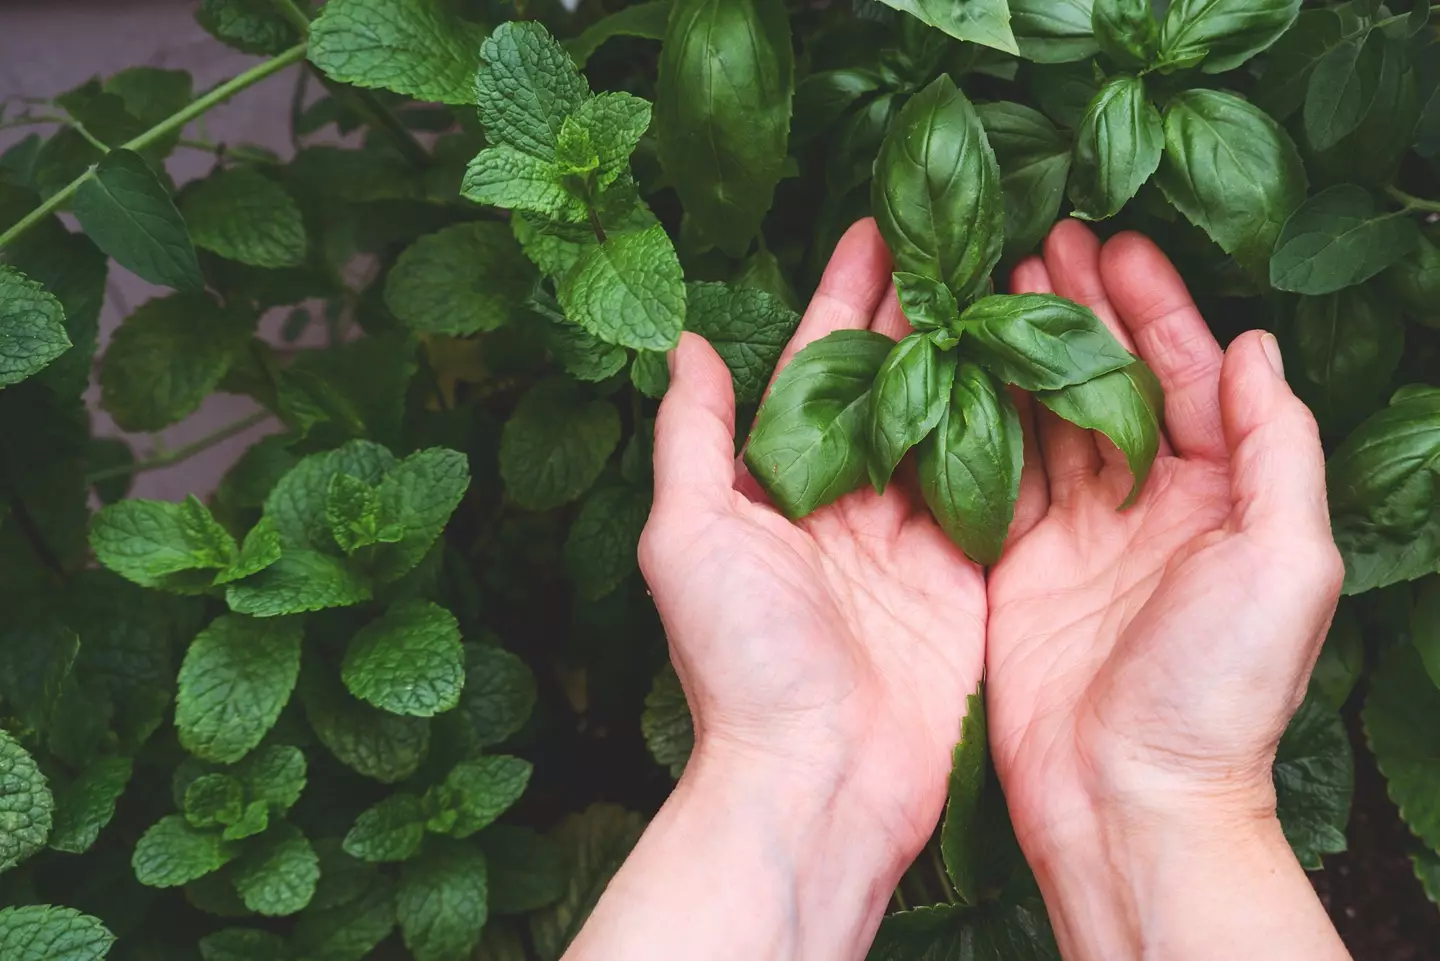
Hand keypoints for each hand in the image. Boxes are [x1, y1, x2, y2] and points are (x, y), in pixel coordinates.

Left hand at [640, 218, 984, 859]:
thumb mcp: (689, 537)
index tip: (879, 230)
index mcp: (781, 485)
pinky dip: (1022, 436)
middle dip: (924, 311)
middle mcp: (848, 503)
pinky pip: (999, 493)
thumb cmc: (741, 662)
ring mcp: (911, 541)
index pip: (818, 368)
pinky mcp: (965, 581)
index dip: (846, 298)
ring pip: (954, 427)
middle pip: (893, 385)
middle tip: (967, 237)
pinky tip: (1048, 375)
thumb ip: (692, 439)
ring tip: (1018, 283)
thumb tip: (686, 346)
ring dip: (980, 358)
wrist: (818, 777)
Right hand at [987, 222, 1347, 959]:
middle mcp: (1148, 506)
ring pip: (1048, 417)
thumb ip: (1276, 452)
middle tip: (1038, 242)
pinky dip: (978, 418)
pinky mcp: (1015, 566)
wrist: (1128, 797)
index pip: (1189, 377)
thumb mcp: (1285, 563)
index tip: (1112, 245)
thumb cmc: (1218, 688)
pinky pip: (995, 474)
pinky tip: (954, 368)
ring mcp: (1077, 535)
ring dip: (1025, 350)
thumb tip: (1254, 349)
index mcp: (1221, 497)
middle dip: (1082, 311)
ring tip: (992, 286)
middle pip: (1112, 384)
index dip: (1155, 308)